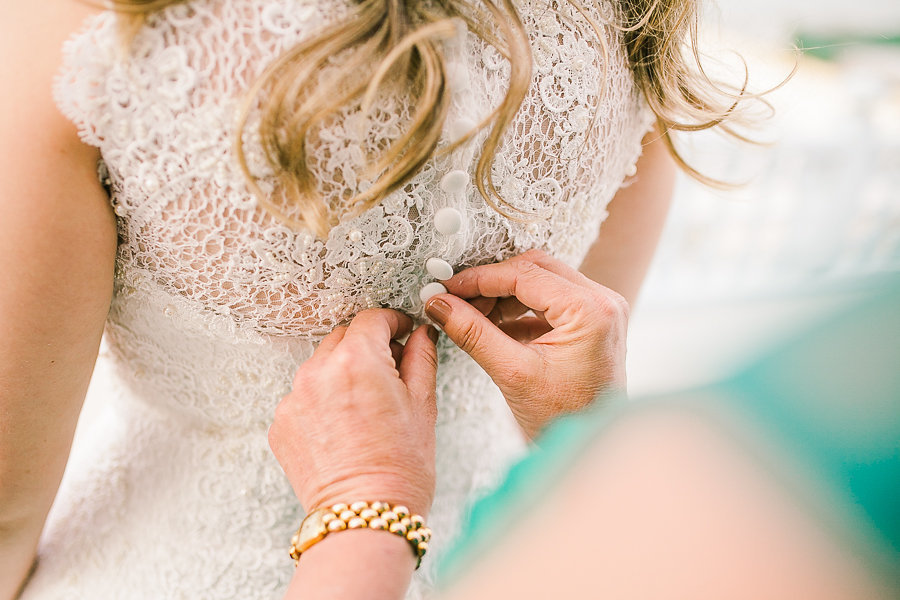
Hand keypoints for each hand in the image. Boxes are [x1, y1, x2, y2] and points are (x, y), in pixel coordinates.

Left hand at [268, 309, 438, 515]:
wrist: (363, 518)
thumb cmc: (399, 469)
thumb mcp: (423, 406)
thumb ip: (421, 358)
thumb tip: (422, 334)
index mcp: (357, 361)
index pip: (371, 318)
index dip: (393, 321)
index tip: (402, 331)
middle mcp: (318, 372)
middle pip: (343, 337)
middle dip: (367, 346)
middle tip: (391, 369)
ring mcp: (293, 398)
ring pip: (321, 366)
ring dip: (343, 372)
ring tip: (367, 405)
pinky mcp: (281, 423)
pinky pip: (304, 396)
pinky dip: (323, 400)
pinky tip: (345, 427)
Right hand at [425, 250, 627, 438]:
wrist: (588, 444)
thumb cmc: (564, 418)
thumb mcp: (512, 373)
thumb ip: (472, 332)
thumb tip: (439, 304)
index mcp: (590, 309)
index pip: (525, 274)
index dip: (479, 278)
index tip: (447, 287)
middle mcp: (602, 301)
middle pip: (535, 269)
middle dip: (491, 282)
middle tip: (455, 298)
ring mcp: (599, 310)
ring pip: (541, 281)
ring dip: (503, 295)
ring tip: (470, 315)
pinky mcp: (590, 323)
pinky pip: (549, 301)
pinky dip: (518, 309)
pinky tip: (491, 326)